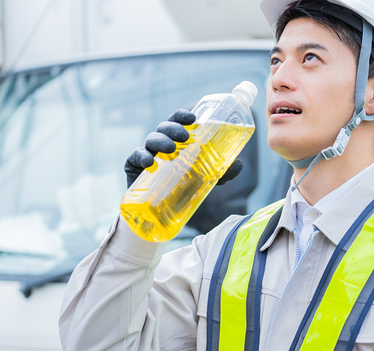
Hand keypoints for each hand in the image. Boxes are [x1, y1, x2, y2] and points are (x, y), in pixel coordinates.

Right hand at [124, 109, 243, 186]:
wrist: (159, 212)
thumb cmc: (183, 187)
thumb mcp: (207, 178)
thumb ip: (223, 170)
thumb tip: (240, 164)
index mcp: (177, 140)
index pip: (178, 121)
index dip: (182, 115)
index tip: (192, 117)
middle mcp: (161, 144)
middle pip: (164, 127)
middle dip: (173, 127)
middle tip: (185, 135)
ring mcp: (147, 154)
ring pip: (151, 139)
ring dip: (161, 140)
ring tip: (171, 148)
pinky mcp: (134, 167)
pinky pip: (134, 157)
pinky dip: (141, 156)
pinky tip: (149, 162)